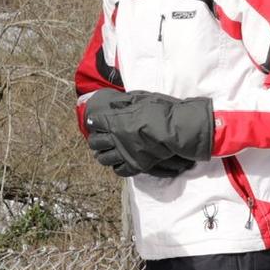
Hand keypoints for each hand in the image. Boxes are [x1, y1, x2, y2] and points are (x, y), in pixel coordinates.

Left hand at [84, 90, 211, 178]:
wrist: (175, 130)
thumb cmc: (160, 111)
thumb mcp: (141, 99)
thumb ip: (125, 102)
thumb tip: (113, 104)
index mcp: (115, 120)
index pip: (95, 122)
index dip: (94, 122)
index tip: (95, 122)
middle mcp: (116, 138)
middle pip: (95, 142)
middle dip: (95, 140)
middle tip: (97, 139)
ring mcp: (125, 153)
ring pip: (104, 158)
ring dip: (103, 155)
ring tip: (105, 153)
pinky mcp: (135, 165)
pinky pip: (119, 170)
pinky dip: (117, 167)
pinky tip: (119, 163)